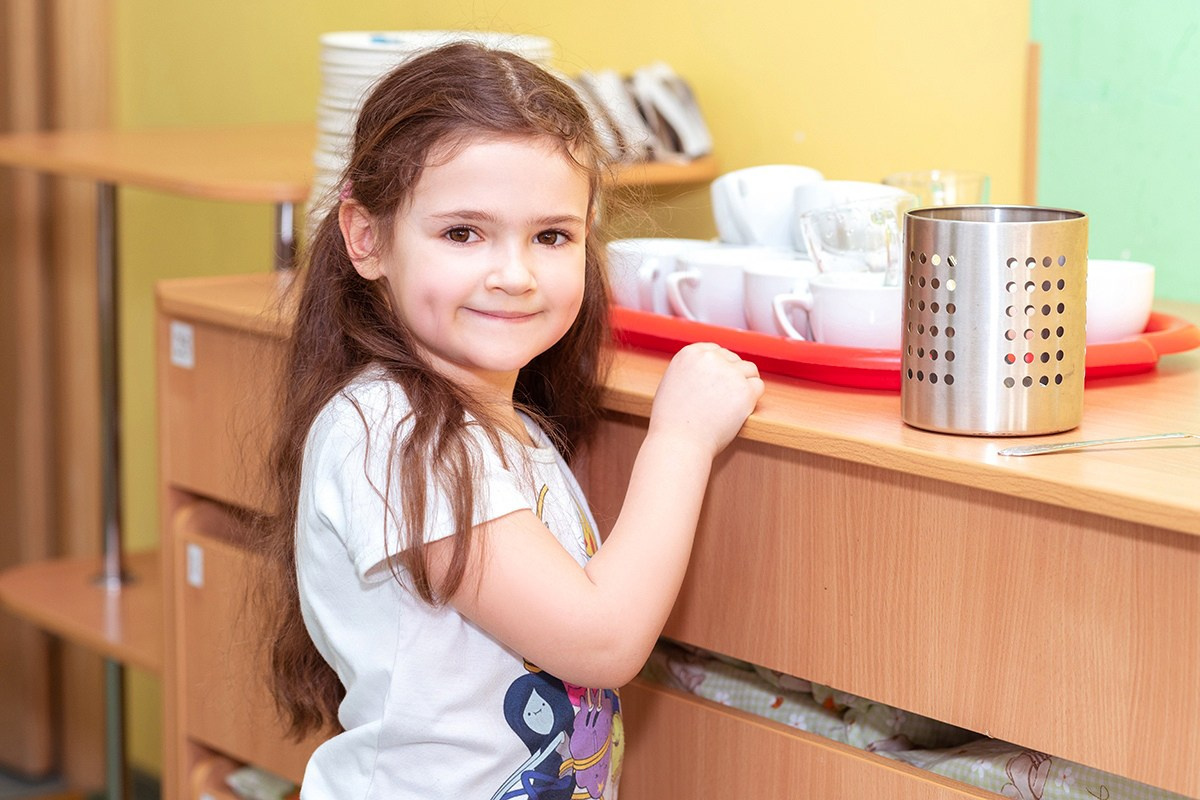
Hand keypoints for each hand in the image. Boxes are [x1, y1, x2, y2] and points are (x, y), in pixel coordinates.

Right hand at [648, 342, 763, 456]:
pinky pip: (759, 386)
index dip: (720, 368)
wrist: (679, 443)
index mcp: (689, 353)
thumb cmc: (673, 422)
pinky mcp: (744, 389)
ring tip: (730, 406)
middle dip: (732, 377)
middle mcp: (710, 358)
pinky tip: (738, 411)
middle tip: (722, 400)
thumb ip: (692, 370)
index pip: (716, 350)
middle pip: (734, 359)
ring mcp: (729, 372)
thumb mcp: (673, 383)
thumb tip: (711, 367)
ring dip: (745, 385)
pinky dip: (752, 399)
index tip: (718, 384)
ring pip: (750, 370)